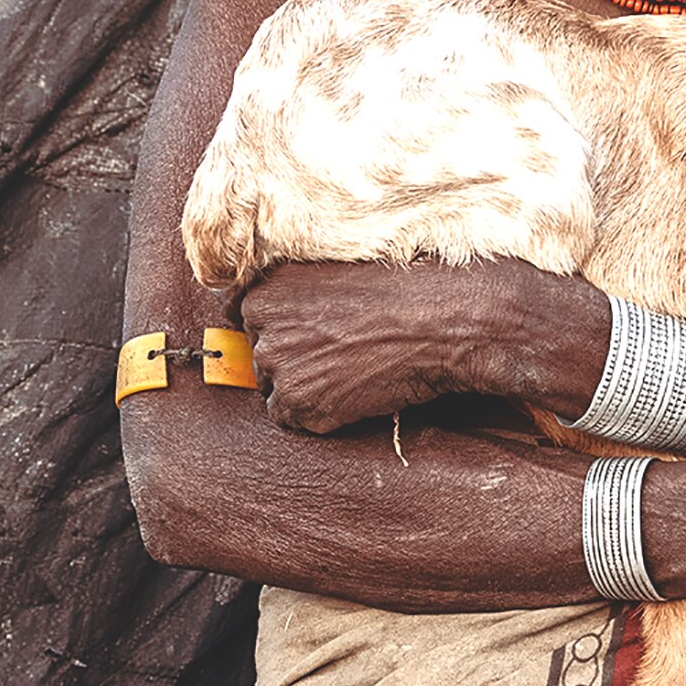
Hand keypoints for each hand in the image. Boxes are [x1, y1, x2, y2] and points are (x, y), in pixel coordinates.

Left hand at [239, 262, 605, 435]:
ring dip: (305, 385)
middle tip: (340, 351)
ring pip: (274, 386)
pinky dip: (318, 413)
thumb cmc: (406, 287)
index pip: (239, 311)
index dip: (272, 323)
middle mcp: (261, 321)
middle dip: (290, 355)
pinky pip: (292, 418)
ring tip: (354, 369)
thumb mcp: (341, 267)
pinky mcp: (297, 403)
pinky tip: (355, 391)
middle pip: (258, 351)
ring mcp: (276, 364)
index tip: (300, 329)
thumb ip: (300, 285)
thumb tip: (283, 308)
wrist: (446, 319)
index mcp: (268, 282)